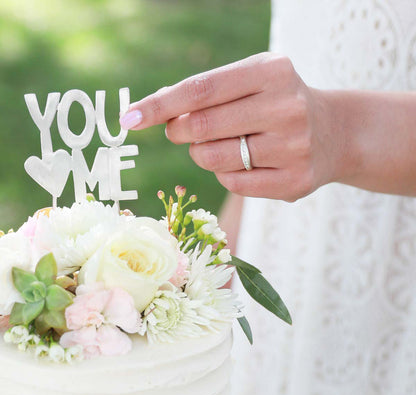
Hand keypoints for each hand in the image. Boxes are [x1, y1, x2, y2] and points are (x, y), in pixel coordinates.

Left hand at [119, 53, 351, 200]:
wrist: (334, 133)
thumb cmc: (278, 103)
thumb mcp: (251, 81)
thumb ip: (207, 93)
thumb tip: (158, 113)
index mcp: (273, 72)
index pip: (201, 88)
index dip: (160, 105)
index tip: (129, 118)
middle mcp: (287, 108)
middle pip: (202, 126)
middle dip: (178, 131)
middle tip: (179, 131)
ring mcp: (294, 148)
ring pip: (213, 158)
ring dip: (202, 154)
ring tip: (221, 144)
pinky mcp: (294, 182)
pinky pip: (233, 183)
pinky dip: (225, 173)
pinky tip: (243, 162)